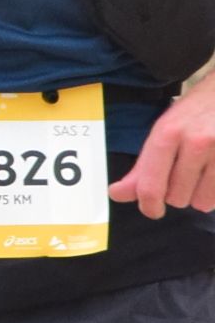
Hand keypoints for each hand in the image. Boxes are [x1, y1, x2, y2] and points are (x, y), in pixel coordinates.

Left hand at [111, 84, 214, 217]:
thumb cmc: (194, 112)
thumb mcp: (164, 129)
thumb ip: (142, 166)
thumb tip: (117, 194)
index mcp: (167, 133)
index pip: (151, 184)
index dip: (148, 205)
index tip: (151, 210)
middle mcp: (195, 142)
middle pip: (177, 198)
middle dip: (177, 194)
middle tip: (182, 174)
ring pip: (202, 202)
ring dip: (199, 196)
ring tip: (202, 174)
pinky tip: (214, 173)